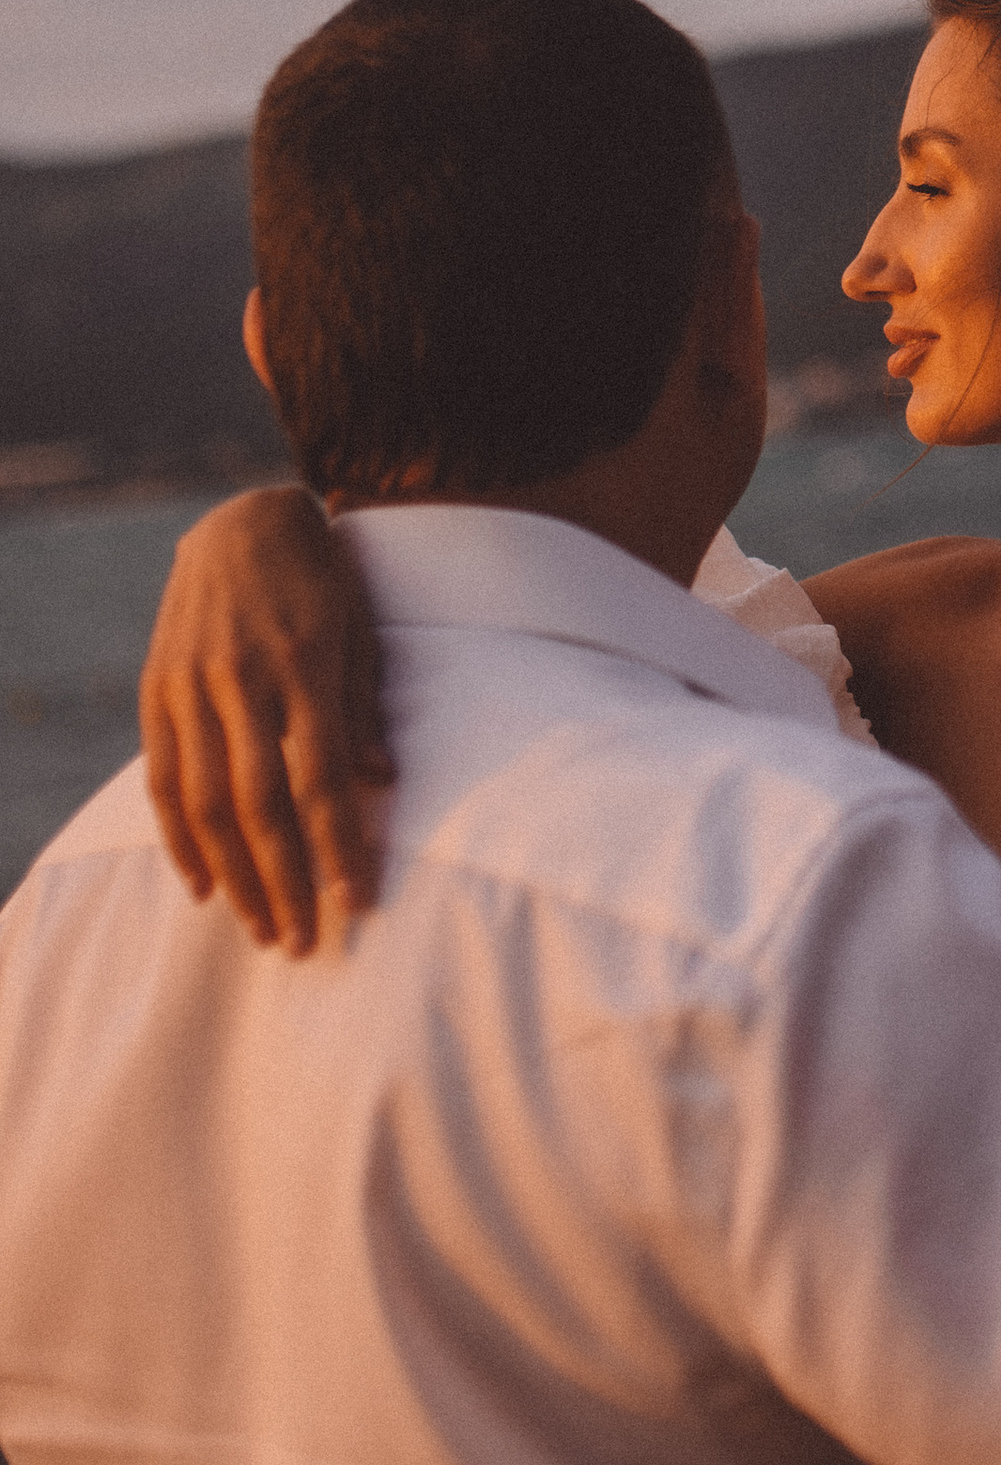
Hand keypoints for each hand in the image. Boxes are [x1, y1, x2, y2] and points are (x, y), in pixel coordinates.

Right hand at [139, 488, 390, 954]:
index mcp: (302, 664)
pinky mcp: (157, 690)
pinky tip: (202, 885)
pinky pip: (163, 779)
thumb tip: (379, 780)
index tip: (357, 902)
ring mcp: (190, 686)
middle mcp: (241, 679)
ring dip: (233, 876)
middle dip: (284, 881)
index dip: (338, 845)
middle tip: (302, 943)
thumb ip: (364, 704)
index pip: (320, 776)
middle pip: (260, 804)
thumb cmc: (320, 580)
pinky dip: (179, 839)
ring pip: (206, 802)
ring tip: (260, 929)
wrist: (241, 521)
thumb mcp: (359, 628)